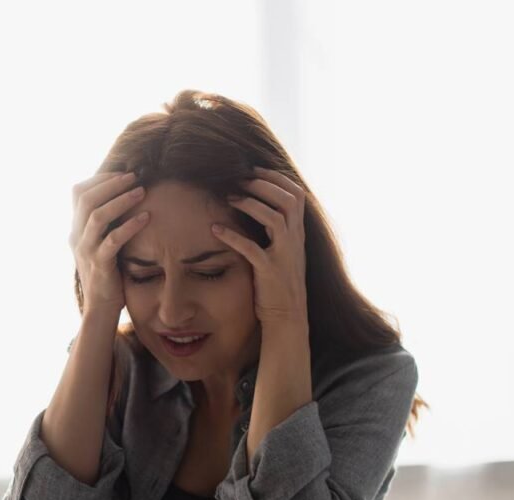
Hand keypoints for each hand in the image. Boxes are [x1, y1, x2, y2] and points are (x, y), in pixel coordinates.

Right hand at [69, 171, 149, 313]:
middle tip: (134, 177)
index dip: (99, 179)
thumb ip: (104, 223)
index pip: (77, 192)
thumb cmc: (107, 271)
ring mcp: (86, 250)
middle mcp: (77, 236)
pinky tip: (146, 218)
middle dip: (111, 184)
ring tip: (141, 191)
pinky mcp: (100, 265)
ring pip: (97, 217)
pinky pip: (113, 240)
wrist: (100, 306)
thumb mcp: (99, 242)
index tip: (121, 173)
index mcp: (75, 228)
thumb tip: (123, 196)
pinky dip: (130, 226)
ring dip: (120, 201)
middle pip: (86, 199)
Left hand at [212, 166, 308, 327]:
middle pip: (288, 200)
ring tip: (229, 198)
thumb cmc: (278, 283)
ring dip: (250, 204)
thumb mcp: (282, 251)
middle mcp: (295, 240)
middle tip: (239, 179)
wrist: (287, 316)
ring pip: (274, 218)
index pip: (295, 194)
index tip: (253, 169)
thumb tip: (258, 206)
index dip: (275, 178)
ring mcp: (284, 255)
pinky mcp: (270, 271)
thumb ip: (275, 230)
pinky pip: (251, 249)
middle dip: (263, 184)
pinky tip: (215, 229)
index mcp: (297, 233)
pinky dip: (232, 237)